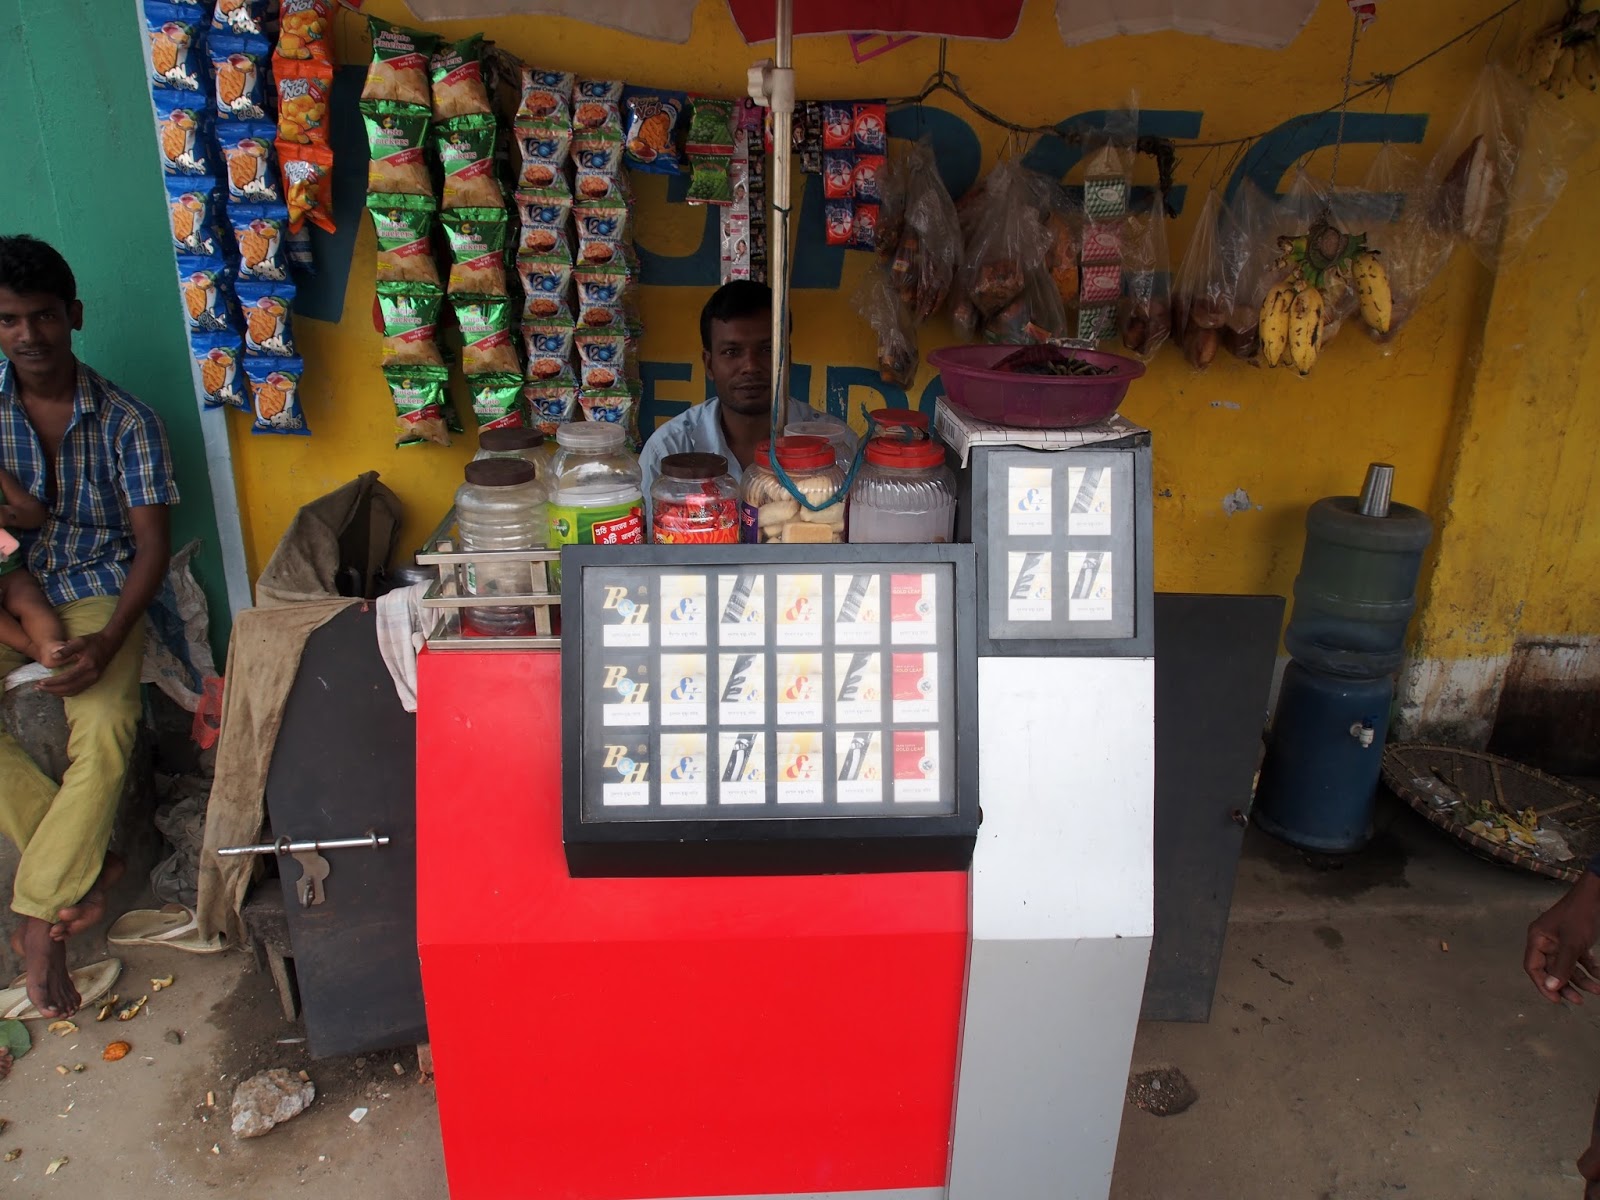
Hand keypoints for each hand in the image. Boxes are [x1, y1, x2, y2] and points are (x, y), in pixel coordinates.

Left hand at [37, 629, 118, 697]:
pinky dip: (66, 692)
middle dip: (52, 689)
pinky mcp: (94, 680)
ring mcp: (94, 679)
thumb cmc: (94, 641)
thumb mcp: (79, 641)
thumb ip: (66, 649)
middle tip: (38, 688)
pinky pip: (78, 690)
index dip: (53, 682)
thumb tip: (53, 657)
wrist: (110, 643)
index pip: (67, 678)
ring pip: (73, 691)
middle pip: (69, 688)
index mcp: (87, 666)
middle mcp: (92, 676)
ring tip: (45, 690)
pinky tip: (57, 690)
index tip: (40, 682)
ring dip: (58, 692)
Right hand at [1524, 871, 1599, 1003]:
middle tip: (1579, 1000)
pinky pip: (1579, 959)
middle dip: (1566, 985)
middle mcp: (1546, 941)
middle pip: (1552, 970)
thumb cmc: (1580, 916)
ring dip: (1582, 979)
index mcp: (1537, 939)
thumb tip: (1550, 987)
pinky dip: (1589, 968)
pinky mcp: (1575, 940)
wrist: (1596, 896)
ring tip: (1597, 990)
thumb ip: (1561, 966)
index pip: (1533, 967)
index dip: (1542, 985)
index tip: (1557, 1000)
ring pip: (1568, 966)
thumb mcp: (1572, 943)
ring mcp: (1561, 941)